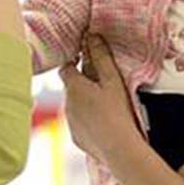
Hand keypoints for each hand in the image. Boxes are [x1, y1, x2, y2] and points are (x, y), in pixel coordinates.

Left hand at [58, 36, 142, 160]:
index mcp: (74, 87)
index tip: (87, 60)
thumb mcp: (112, 80)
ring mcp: (69, 122)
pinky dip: (88, 120)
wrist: (118, 148)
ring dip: (85, 101)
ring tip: (106, 105)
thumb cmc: (117, 112)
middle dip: (83, 82)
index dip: (74, 61)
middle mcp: (66, 104)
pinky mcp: (75, 137)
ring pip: (75, 105)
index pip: (65, 67)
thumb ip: (101, 57)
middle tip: (103, 82)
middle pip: (71, 87)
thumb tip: (91, 36)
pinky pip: (79, 123)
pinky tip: (104, 123)